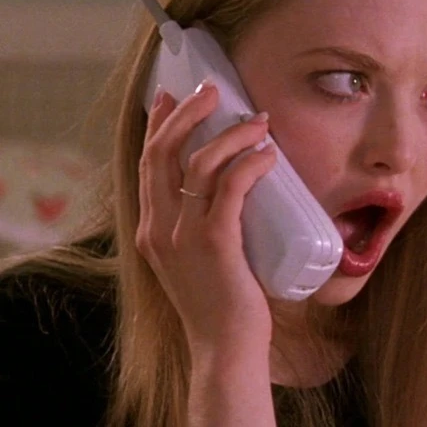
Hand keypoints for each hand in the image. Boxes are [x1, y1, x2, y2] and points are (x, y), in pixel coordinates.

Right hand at [136, 79, 277, 358]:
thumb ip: (202, 223)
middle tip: (212, 90)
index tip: (169, 96)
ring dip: (230, 134)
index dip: (157, 125)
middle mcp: (159, 228)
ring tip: (258, 120)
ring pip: (199, 163)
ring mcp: (183, 236)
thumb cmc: (220, 300)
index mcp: (151, 229)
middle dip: (187, 113)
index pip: (147, 164)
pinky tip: (268, 154)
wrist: (224, 348)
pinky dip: (250, 163)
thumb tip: (234, 181)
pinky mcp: (215, 243)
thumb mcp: (197, 257)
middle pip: (163, 152)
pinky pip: (231, 188)